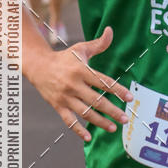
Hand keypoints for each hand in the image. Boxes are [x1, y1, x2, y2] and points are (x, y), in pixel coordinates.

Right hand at [28, 26, 131, 140]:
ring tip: (113, 127)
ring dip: (100, 122)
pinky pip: (69, 121)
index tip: (130, 98)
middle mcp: (73, 84)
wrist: (37, 66)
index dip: (118, 90)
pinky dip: (78, 130)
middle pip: (96, 100)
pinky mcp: (57, 106)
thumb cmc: (64, 58)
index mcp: (81, 70)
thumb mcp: (80, 49)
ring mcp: (65, 97)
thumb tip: (111, 30)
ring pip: (85, 113)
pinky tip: (89, 138)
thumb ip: (98, 43)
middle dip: (112, 110)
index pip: (103, 82)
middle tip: (125, 118)